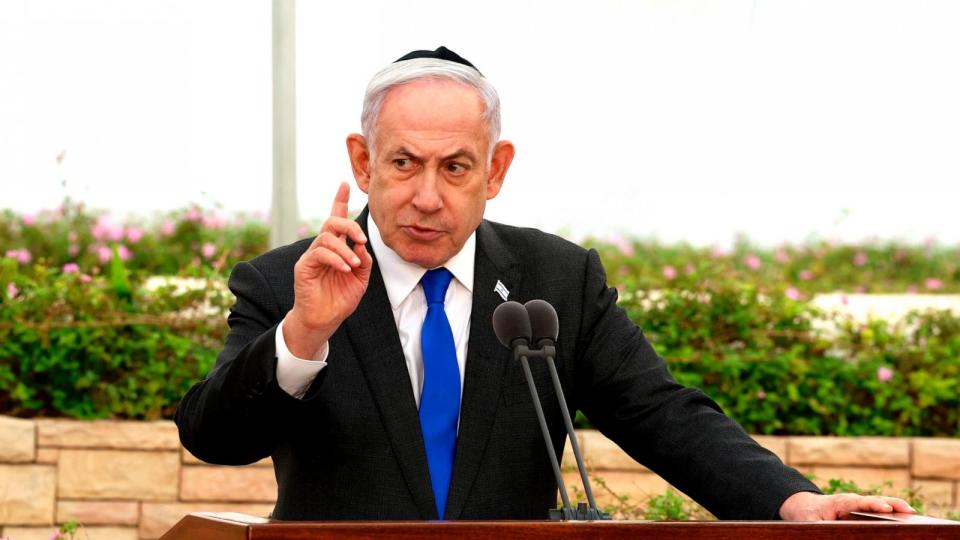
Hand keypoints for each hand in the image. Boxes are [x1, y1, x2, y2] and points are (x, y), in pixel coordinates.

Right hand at [283, 182, 372, 357]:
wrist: (325, 321)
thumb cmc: (340, 299)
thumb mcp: (360, 279)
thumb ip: (364, 260)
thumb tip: (361, 244)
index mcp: (336, 248)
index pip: (336, 219)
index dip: (339, 201)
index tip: (344, 184)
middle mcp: (322, 248)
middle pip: (332, 222)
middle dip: (349, 224)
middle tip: (363, 238)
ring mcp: (311, 256)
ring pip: (326, 237)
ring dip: (344, 249)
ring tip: (354, 264)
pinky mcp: (304, 267)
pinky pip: (319, 253)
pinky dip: (335, 258)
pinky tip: (345, 268)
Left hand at [779, 491, 915, 520]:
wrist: (805, 506)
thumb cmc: (808, 515)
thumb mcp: (810, 524)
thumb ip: (821, 528)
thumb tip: (829, 533)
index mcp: (840, 502)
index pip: (859, 502)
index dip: (873, 505)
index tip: (886, 507)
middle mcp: (853, 501)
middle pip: (875, 500)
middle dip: (892, 504)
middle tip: (909, 510)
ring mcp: (859, 504)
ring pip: (880, 503)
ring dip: (896, 507)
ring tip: (913, 514)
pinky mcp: (862, 509)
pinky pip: (879, 508)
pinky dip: (893, 511)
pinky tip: (905, 518)